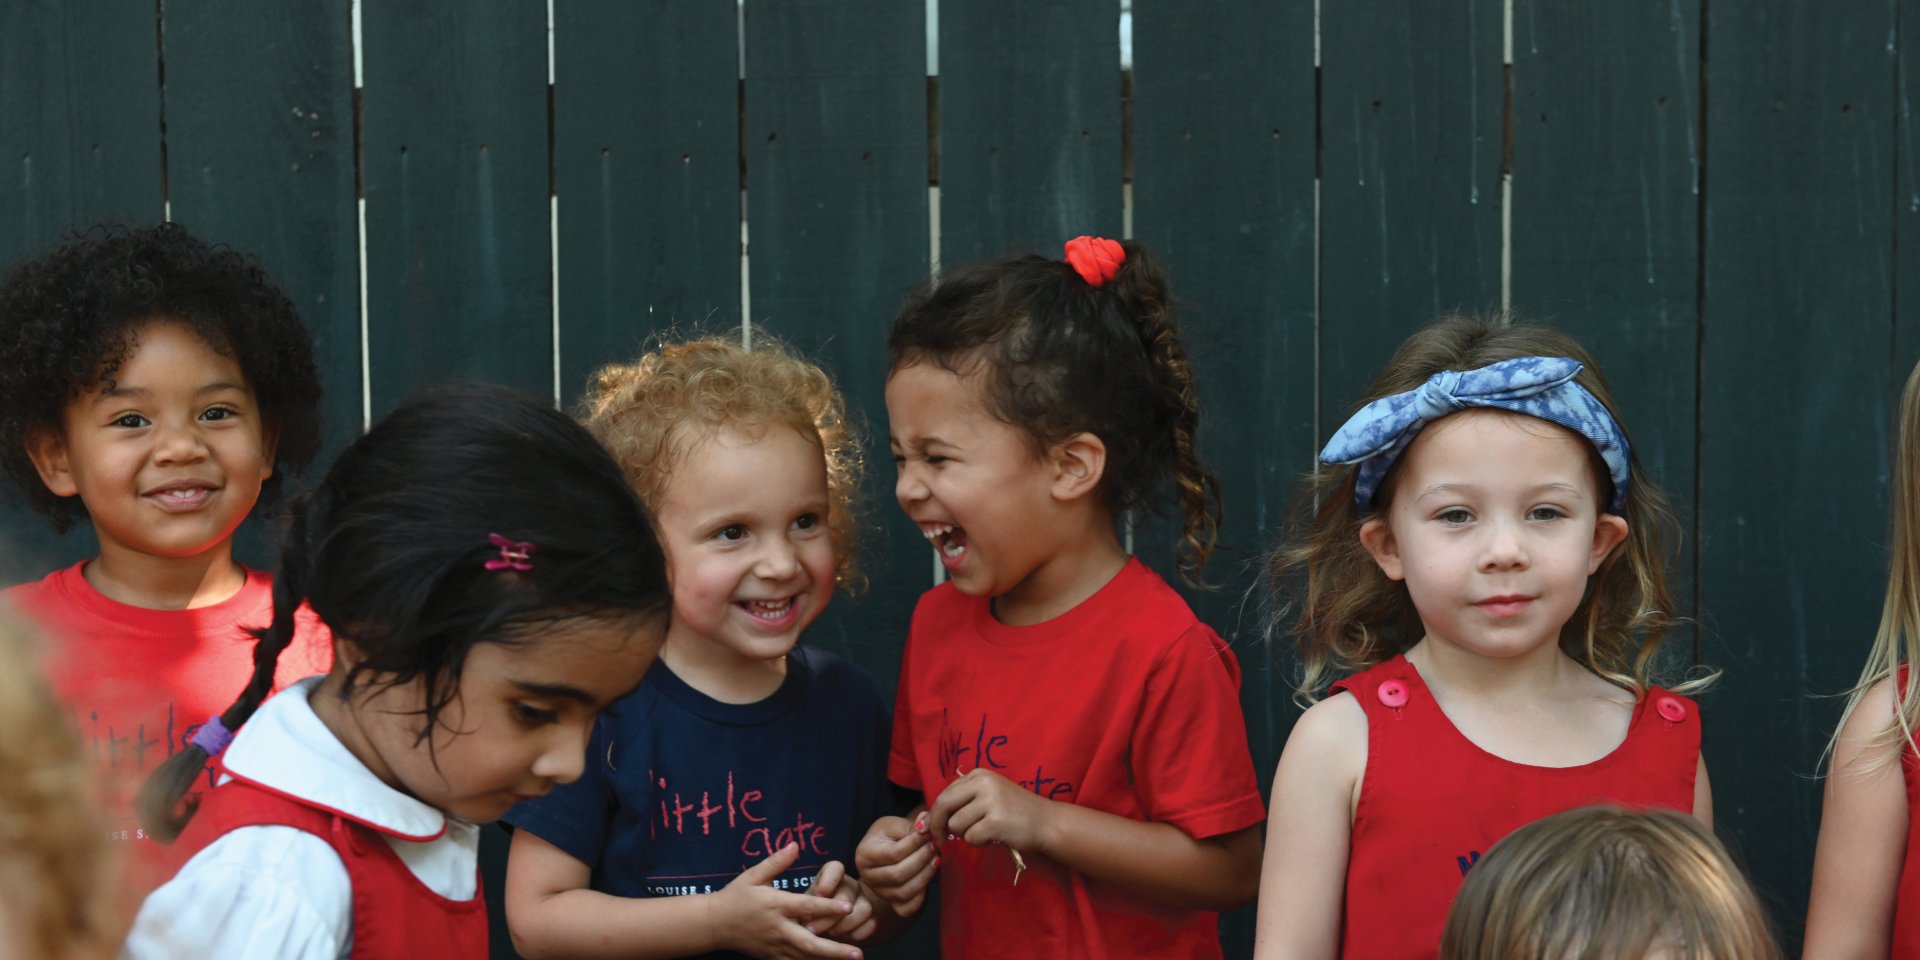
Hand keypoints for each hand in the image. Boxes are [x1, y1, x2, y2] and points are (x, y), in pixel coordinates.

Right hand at [711, 842, 862, 959]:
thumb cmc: (736, 896)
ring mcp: (775, 946)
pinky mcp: (772, 957)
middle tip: (857, 953)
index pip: (806, 907)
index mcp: (776, 905)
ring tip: (853, 958)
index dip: (828, 907)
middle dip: (835, 950)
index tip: (849, 907)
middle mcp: (778, 928)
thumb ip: (776, 861)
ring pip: (806, 957)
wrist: (714, 924)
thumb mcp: (753, 875)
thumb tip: (796, 844)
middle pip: (810, 943)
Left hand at [805, 860, 877, 941]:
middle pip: (848, 894)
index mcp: (831, 874)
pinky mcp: (871, 917)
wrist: (825, 925)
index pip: (836, 867)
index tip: (818, 895)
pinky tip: (843, 939)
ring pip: (866, 909)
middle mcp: (849, 884)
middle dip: (830, 915)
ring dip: (845, 925)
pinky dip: (857, 934)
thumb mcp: (803, 904)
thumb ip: (804, 906)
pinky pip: (872, 924)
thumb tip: (805, 918)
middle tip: (813, 929)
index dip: (828, 881)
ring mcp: (863, 899)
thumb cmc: (808, 912)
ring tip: (830, 934)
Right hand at [853, 814, 936, 916]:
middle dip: (922, 860)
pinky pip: (906, 908)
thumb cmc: (890, 836)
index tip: (931, 834)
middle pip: (898, 874)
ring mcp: (878, 893)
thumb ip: (910, 826)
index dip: (915, 844)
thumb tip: (926, 821)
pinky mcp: (891, 904)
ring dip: (925, 876)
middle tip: (936, 846)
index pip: (893, 854)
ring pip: (903, 892)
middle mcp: (867, 877)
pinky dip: (920, 897)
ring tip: (937, 859)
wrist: (887, 853)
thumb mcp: (895, 825)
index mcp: (864, 855)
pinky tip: (929, 878)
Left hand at [927, 768, 1049, 853]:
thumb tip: (925, 820)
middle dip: (936, 826)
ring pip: (956, 825)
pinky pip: (971, 838)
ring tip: (985, 832)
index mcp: (979, 774)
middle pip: (944, 805)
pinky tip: (994, 837)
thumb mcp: (988, 796)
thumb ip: (961, 802)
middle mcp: (984, 783)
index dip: (934, 814)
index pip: (944, 793)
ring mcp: (991, 801)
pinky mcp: (996, 821)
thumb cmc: (1014, 812)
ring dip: (966, 835)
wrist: (1046, 822)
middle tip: (939, 841)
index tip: (931, 829)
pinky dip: (979, 843)